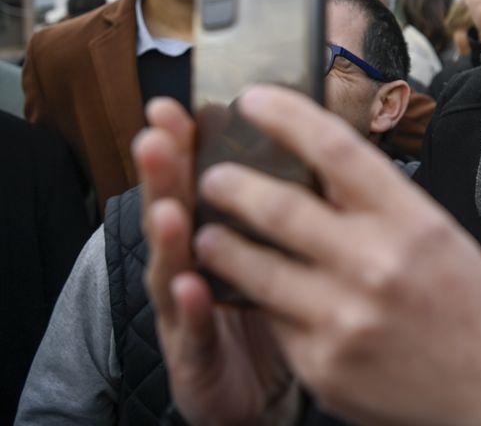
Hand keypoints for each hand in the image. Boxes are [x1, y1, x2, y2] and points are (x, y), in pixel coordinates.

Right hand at [137, 98, 297, 425]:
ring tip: (170, 208)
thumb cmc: (272, 308)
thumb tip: (307, 139)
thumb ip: (285, 203)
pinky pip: (194, 333)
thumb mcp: (279, 250)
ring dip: (170, 237)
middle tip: (156, 139)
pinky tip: (192, 285)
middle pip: (175, 213)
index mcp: (218, 232)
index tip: (174, 106)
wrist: (260, 392)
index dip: (185, 144)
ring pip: (174, 268)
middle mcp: (192, 265)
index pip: (198, 179)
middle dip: (165, 176)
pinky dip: (192, 309)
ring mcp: (186, 311)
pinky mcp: (195, 358)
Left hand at [193, 85, 480, 425]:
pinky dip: (257, 302)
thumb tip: (312, 161)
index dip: (287, 116)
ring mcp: (345, 318)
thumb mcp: (434, 232)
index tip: (253, 98)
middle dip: (232, 186)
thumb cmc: (463, 300)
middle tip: (212, 176)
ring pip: (255, 269)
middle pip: (280, 207)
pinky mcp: (323, 365)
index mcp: (411, 220)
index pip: (338, 149)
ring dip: (221, 245)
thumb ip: (377, 201)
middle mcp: (375, 264)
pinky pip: (272, 322)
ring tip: (208, 234)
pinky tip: (252, 291)